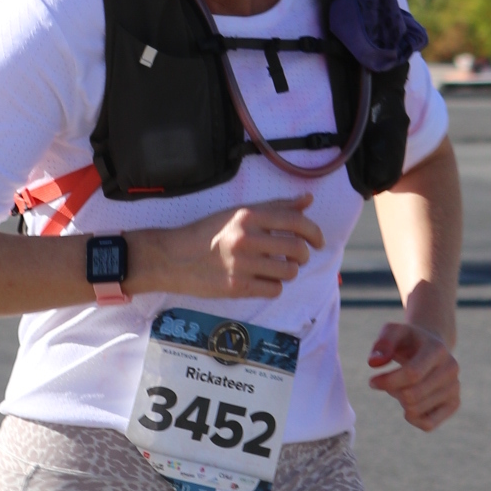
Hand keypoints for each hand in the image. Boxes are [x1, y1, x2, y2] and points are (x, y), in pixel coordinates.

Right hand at [129, 195, 323, 302]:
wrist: (173, 258)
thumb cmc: (206, 233)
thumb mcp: (237, 213)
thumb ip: (275, 207)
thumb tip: (307, 200)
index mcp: (248, 216)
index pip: (296, 222)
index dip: (314, 232)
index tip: (317, 241)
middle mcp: (246, 238)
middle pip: (297, 250)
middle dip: (303, 256)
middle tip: (296, 258)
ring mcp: (241, 265)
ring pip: (288, 272)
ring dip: (287, 272)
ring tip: (275, 269)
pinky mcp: (236, 287)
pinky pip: (274, 290)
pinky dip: (273, 286)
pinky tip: (262, 280)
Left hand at [367, 319, 459, 430]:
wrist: (431, 347)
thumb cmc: (408, 341)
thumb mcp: (393, 332)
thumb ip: (382, 344)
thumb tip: (374, 363)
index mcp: (437, 350)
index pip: (412, 374)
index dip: (388, 381)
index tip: (372, 381)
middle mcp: (451, 369)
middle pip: (412, 395)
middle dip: (393, 391)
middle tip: (389, 384)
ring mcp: (455, 388)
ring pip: (417, 411)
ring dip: (401, 402)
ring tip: (402, 388)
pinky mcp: (454, 403)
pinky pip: (428, 424)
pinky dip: (412, 418)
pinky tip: (409, 405)